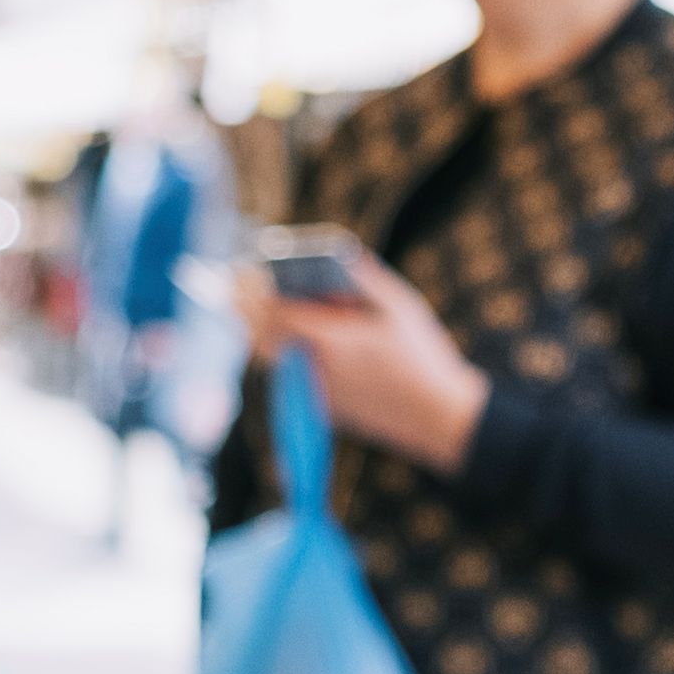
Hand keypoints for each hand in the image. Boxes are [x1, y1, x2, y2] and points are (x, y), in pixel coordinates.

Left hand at [261, 257, 489, 470]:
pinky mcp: (327, 409)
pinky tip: (295, 338)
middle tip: (235, 288)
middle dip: (246, 311)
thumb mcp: (400, 307)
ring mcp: (318, 393)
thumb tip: (342, 256)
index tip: (240, 272)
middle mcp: (315, 369)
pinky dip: (287, 353)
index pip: (273, 313)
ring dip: (265, 333)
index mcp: (330, 340)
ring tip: (261, 309)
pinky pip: (295, 375)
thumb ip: (365, 279)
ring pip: (275, 359)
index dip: (252, 291)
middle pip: (262, 338)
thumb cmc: (423, 358)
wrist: (438, 417)